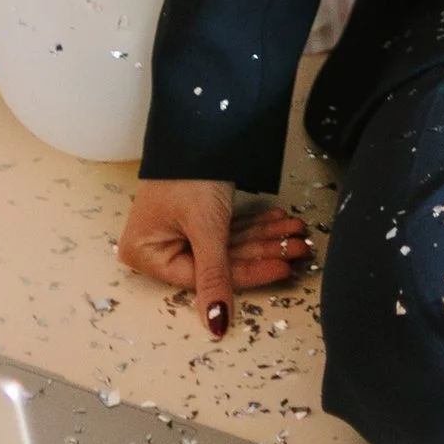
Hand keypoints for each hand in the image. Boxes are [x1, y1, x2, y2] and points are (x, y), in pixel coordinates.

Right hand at [117, 179, 314, 338]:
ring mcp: (175, 229)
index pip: (204, 277)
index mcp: (145, 253)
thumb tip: (216, 324)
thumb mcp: (205, 227)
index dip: (247, 273)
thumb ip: (214, 277)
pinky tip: (280, 223)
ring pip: (228, 244)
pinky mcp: (193, 215)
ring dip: (265, 238)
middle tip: (298, 248)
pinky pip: (227, 228)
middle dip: (263, 251)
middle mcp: (157, 245)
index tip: (280, 268)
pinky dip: (255, 225)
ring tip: (295, 235)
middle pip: (218, 260)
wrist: (194, 119)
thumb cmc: (188, 169)